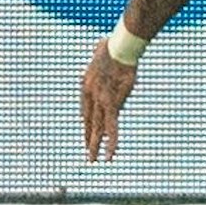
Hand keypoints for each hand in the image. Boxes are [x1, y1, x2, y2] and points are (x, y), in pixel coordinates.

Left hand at [81, 39, 137, 161]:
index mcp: (87, 85)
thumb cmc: (113, 44)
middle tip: (87, 152)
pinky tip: (109, 156)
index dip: (87, 122)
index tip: (88, 131)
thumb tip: (101, 45)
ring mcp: (100, 102)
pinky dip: (111, 143)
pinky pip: (111, 129)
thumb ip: (100, 50)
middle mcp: (90, 96)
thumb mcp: (102, 47)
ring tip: (93, 160)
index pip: (86, 108)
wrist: (119, 48)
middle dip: (89, 137)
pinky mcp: (112, 105)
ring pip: (98, 128)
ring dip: (95, 145)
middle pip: (89, 121)